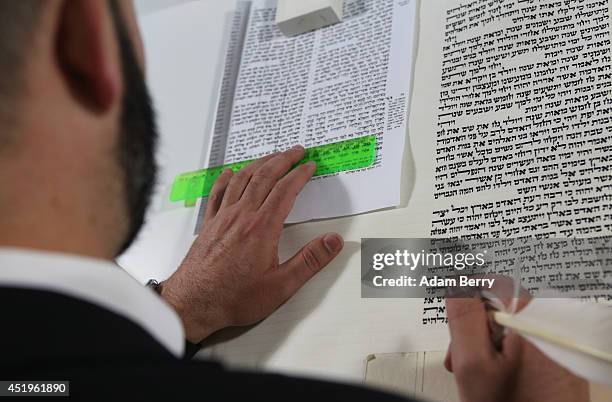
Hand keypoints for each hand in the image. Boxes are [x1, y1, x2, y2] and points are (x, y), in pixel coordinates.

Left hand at [160, 146, 343, 342]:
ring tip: (271, 156)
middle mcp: (242, 216)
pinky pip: (218, 193)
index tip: (309, 165)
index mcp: (262, 227)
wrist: (194, 303)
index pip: (286, 190)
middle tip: (296, 150)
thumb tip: (333, 241)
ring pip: (242, 180)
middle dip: (283, 160)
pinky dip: (226, 179)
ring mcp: (223, 218)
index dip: (300, 174)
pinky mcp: (210, 225)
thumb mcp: (281, 285)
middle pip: (264, 177)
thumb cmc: (234, 297)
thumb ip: (309, 261)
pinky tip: (229, 172)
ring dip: (259, 164)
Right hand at [444, 296, 588, 401]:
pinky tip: (498, 379)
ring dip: (488, 347)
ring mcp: (554, 342)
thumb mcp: (472, 362)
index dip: (466, 306)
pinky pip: (524, 344)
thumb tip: (456, 282)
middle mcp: (549, 324)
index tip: (458, 329)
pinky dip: (506, 358)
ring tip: (480, 376)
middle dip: (475, 331)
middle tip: (464, 360)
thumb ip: (463, 317)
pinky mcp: (557, 358)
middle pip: (499, 308)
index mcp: (531, 316)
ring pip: (509, 328)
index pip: (489, 284)